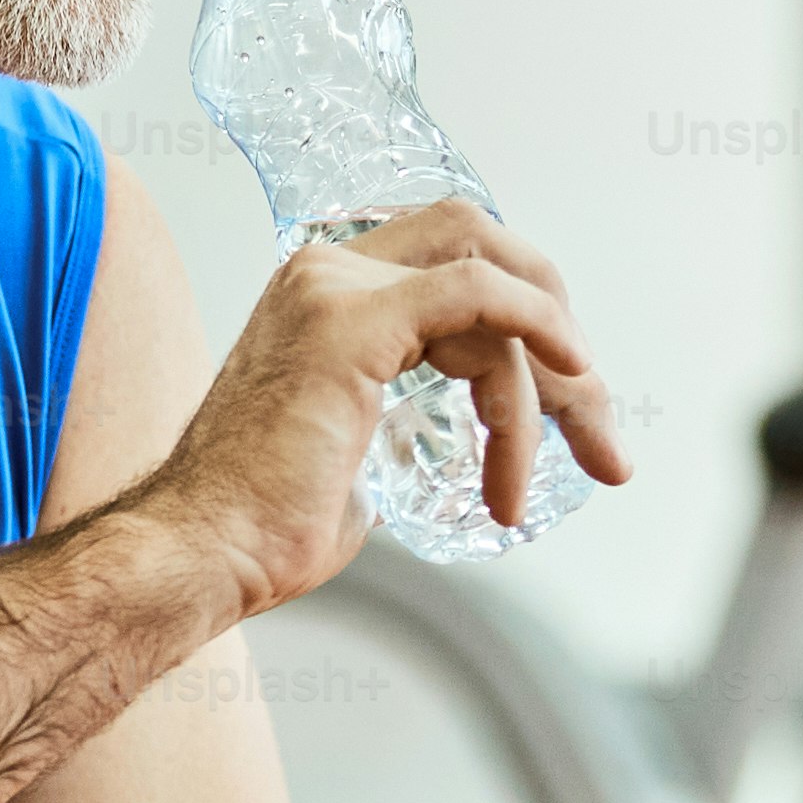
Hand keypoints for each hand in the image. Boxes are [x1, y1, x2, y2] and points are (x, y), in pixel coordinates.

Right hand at [136, 200, 633, 612]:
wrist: (200, 553)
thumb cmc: (263, 528)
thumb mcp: (354, 455)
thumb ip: (398, 424)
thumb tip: (454, 450)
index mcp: (325, 291)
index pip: (458, 260)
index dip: (531, 317)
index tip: (573, 403)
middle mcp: (327, 271)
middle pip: (488, 248)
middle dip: (562, 331)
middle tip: (602, 429)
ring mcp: (335, 289)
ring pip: (495, 285)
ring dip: (559, 378)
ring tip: (582, 462)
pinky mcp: (352, 324)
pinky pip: (478, 295)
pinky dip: (539, 328)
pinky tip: (575, 374)